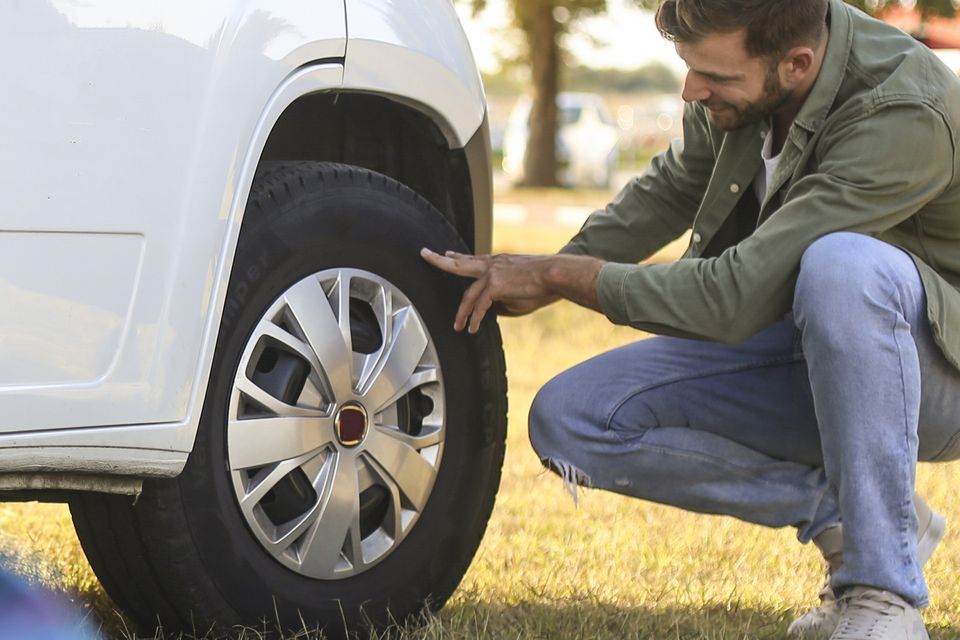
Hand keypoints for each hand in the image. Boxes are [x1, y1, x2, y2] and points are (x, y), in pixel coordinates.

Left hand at [420, 248, 603, 332]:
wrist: (556, 274)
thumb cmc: (543, 284)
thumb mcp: (518, 291)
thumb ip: (501, 297)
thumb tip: (490, 310)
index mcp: (498, 262)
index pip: (473, 259)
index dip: (458, 257)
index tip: (448, 254)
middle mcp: (492, 264)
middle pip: (459, 264)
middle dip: (439, 260)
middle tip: (424, 254)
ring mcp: (492, 272)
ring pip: (468, 294)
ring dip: (461, 313)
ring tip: (457, 326)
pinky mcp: (495, 284)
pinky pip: (480, 305)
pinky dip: (475, 318)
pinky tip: (472, 328)